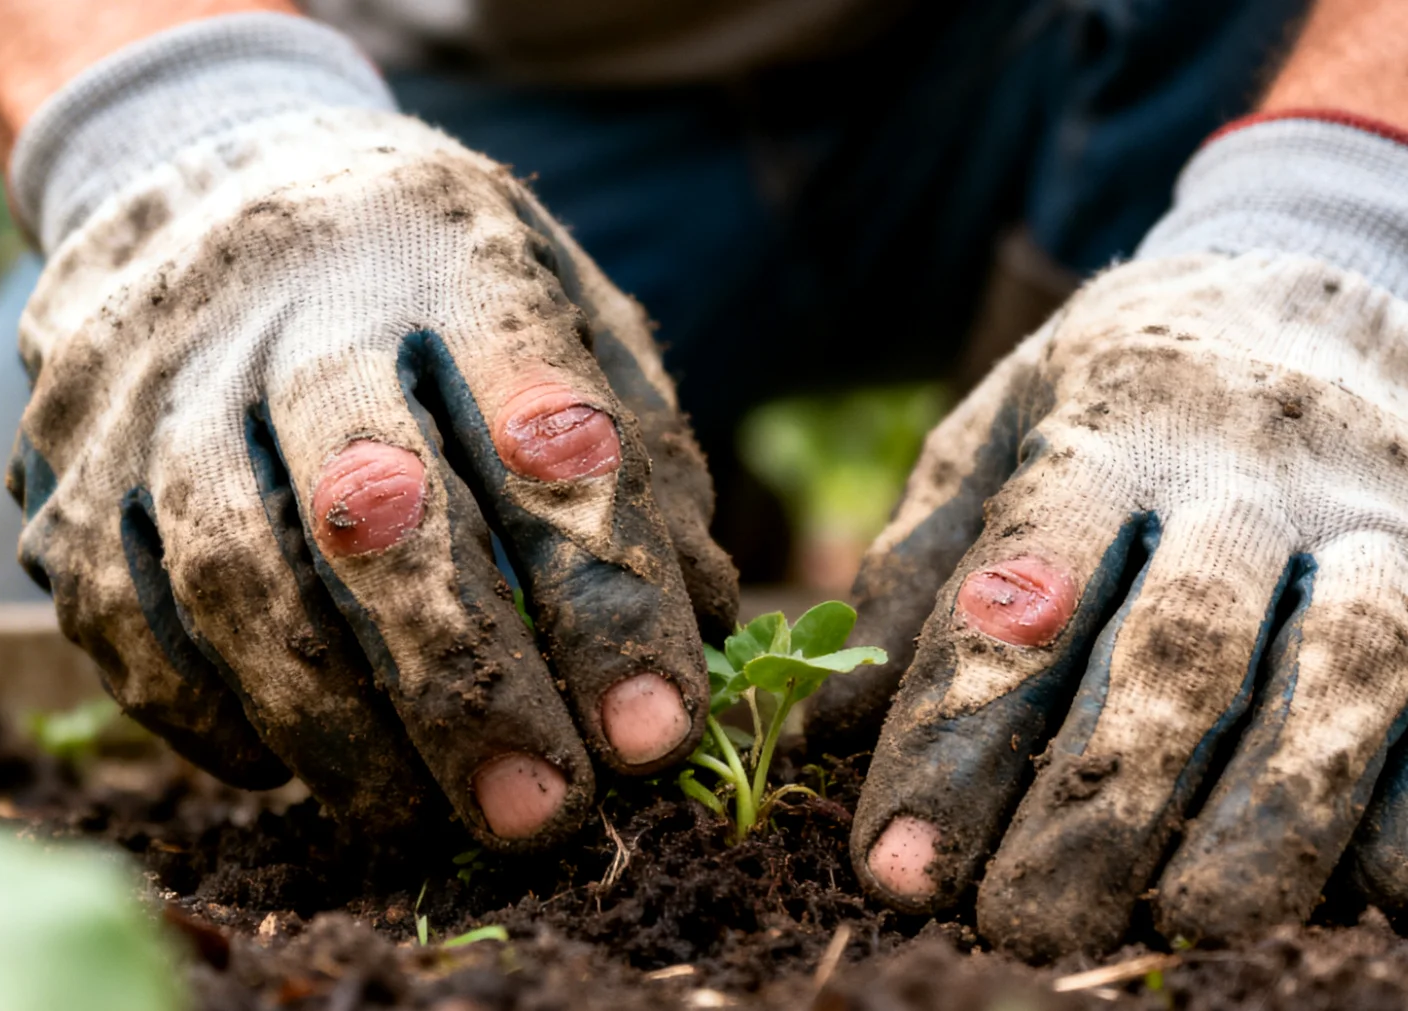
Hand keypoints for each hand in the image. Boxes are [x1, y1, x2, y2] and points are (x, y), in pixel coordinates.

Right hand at [8, 102, 736, 847]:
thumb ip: (637, 444)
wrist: (202, 165)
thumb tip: (704, 625)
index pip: (544, 435)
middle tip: (539, 816)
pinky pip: (125, 624)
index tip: (656, 733)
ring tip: (423, 820)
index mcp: (446, 251)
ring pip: (235, 581)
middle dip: (465, 687)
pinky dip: (214, 716)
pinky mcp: (65, 469)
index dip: (606, 598)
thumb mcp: (560, 293)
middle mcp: (284, 307)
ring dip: (339, 732)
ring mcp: (151, 388)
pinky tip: (292, 759)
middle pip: (372, 511)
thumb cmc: (424, 266)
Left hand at [846, 246, 1407, 955]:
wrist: (1311, 284)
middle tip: (1020, 925)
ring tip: (1190, 917)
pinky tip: (1368, 890)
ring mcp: (1377, 521)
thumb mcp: (996, 431)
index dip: (955, 741)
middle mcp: (1251, 475)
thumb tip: (829, 727)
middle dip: (1097, 803)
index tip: (896, 865)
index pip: (1020, 598)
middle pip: (1180, 648)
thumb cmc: (1118, 394)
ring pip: (1343, 669)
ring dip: (1269, 811)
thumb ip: (920, 566)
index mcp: (1109, 431)